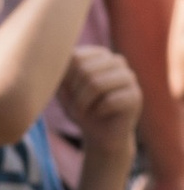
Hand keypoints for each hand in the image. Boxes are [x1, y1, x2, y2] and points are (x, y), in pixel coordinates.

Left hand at [61, 41, 142, 158]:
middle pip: (85, 70)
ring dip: (83, 103)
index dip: (65, 79)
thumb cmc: (81, 108)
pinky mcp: (135, 96)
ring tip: (85, 111)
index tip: (68, 92)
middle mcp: (116, 61)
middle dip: (75, 93)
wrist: (101, 135)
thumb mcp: (64, 90)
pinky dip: (98, 112)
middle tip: (76, 107)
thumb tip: (55, 61)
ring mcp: (129, 77)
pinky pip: (109, 101)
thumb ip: (59, 73)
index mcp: (99, 54)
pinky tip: (101, 114)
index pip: (76, 57)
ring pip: (97, 84)